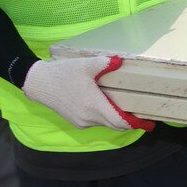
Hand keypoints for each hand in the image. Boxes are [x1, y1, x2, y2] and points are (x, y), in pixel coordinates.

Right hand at [21, 56, 153, 131]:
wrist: (38, 83)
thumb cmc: (63, 73)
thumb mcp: (86, 65)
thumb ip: (106, 63)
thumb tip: (121, 61)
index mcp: (94, 106)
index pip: (120, 121)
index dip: (135, 123)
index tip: (148, 123)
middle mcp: (89, 118)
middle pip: (115, 125)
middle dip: (129, 122)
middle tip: (142, 116)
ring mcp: (81, 122)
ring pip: (105, 124)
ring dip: (117, 119)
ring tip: (127, 109)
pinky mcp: (76, 121)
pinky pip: (96, 122)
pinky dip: (105, 117)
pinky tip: (108, 106)